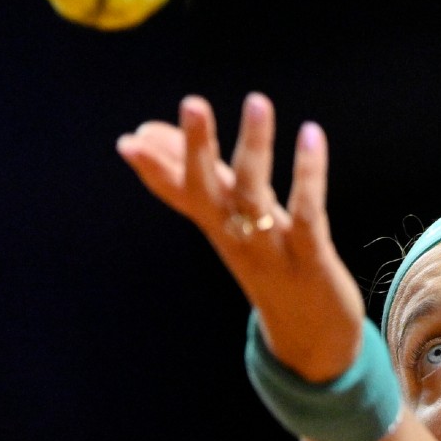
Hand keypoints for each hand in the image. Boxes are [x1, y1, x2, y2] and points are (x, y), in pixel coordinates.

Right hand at [116, 92, 364, 381]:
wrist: (312, 339)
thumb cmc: (272, 265)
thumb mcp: (233, 223)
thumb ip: (202, 182)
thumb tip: (148, 137)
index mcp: (218, 227)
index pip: (180, 195)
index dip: (154, 171)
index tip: (128, 141)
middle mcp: (237, 237)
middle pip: (208, 192)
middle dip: (197, 148)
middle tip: (191, 102)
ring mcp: (272, 250)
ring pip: (256, 196)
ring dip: (255, 146)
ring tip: (257, 101)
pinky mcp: (310, 258)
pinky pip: (306, 213)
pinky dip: (308, 175)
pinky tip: (311, 134)